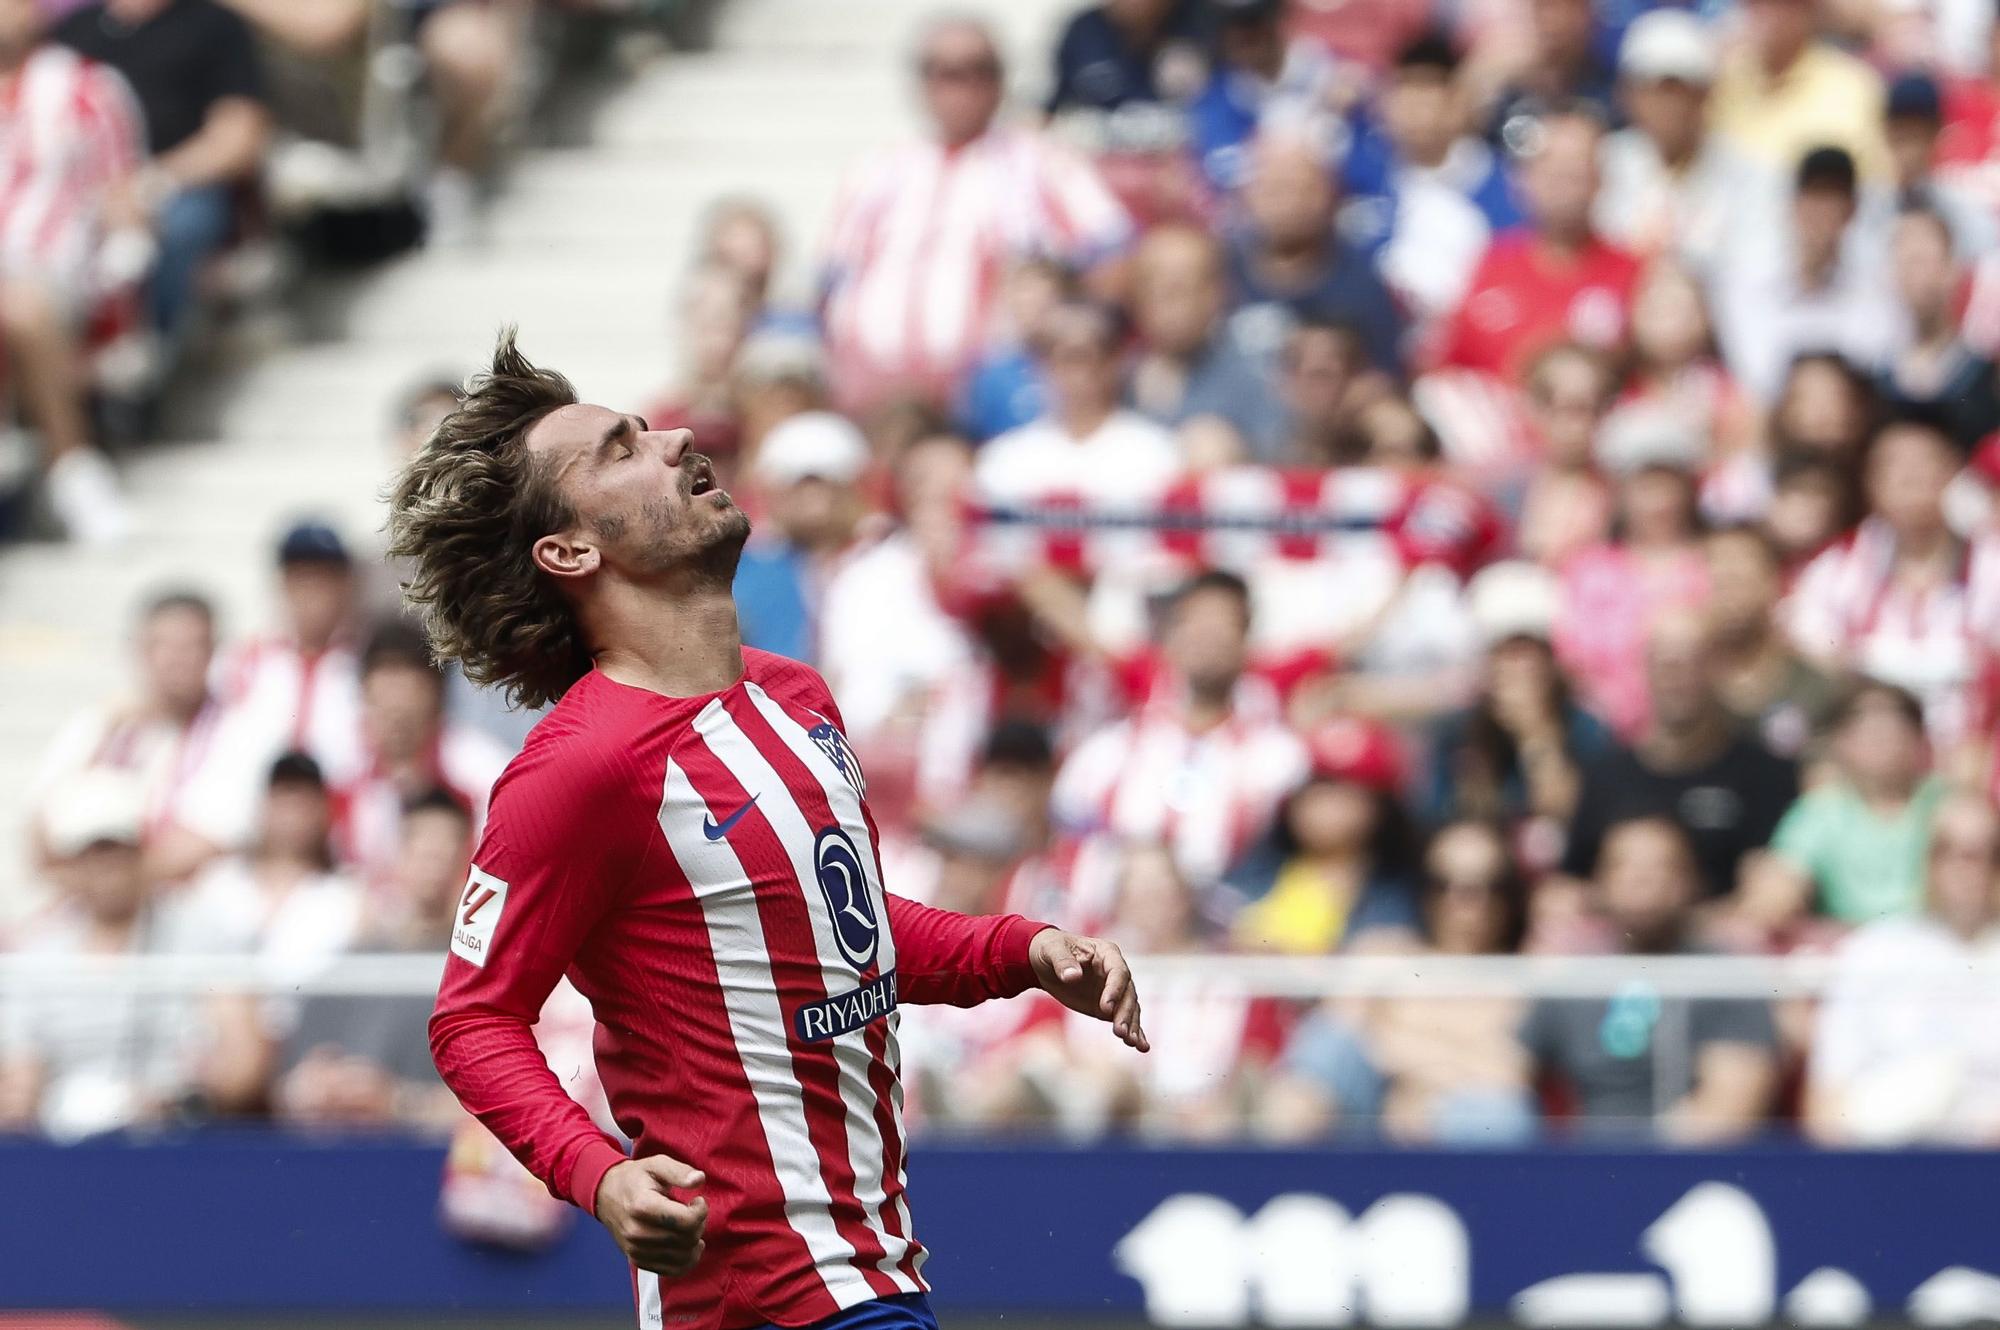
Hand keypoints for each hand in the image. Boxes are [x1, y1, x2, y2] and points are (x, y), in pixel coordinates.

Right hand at [594, 1155, 708, 1276]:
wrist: (606, 1195)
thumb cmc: (636, 1178)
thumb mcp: (656, 1164)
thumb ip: (679, 1171)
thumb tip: (699, 1180)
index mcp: (643, 1206)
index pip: (686, 1221)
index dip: (701, 1211)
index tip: (697, 1200)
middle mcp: (637, 1233)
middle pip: (687, 1239)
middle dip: (699, 1224)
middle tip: (692, 1211)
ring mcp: (636, 1250)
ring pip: (683, 1257)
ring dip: (694, 1241)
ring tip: (688, 1225)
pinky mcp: (638, 1261)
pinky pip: (672, 1271)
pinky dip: (687, 1260)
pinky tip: (689, 1245)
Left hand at [1029, 928, 1148, 1051]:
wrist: (1047, 961)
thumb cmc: (1051, 949)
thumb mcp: (1052, 950)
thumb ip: (1063, 962)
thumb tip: (1072, 976)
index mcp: (1107, 953)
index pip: (1118, 972)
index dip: (1114, 990)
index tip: (1106, 1008)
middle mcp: (1116, 971)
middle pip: (1128, 993)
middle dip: (1124, 1014)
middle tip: (1120, 1032)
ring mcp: (1115, 990)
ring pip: (1129, 1008)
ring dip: (1132, 1026)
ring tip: (1133, 1043)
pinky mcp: (1109, 1007)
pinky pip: (1124, 1019)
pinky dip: (1134, 1033)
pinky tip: (1141, 1047)